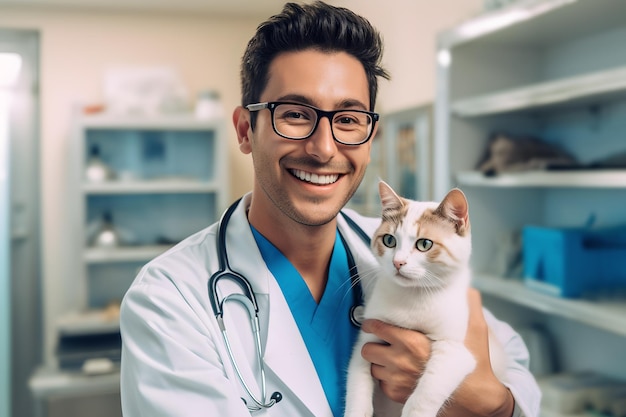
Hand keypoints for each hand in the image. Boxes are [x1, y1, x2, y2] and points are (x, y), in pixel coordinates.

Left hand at [360, 289, 514, 416]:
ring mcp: (398, 381)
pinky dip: (387, 379)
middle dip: (374, 345)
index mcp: (414, 343)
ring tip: (393, 359)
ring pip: (373, 367)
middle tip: (383, 343)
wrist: (477, 402)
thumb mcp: (476, 331)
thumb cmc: (474, 365)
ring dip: (380, 363)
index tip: (373, 323)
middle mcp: (402, 362)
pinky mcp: (399, 396)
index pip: (378, 329)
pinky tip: (400, 374)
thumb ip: (469, 306)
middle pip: (368, 349)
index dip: (373, 325)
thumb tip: (468, 288)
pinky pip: (381, 384)